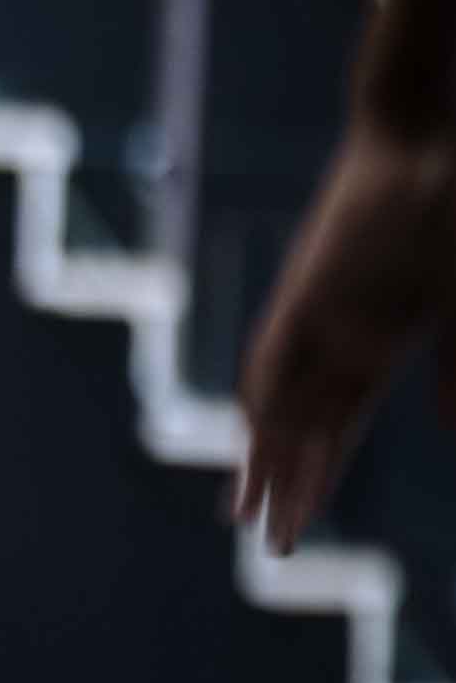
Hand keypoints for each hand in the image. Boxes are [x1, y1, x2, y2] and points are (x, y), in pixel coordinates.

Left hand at [232, 125, 455, 552]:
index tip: (297, 526)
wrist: (423, 139)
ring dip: (266, 456)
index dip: (316, 478)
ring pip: (279, 401)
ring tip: (248, 510)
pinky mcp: (307, 285)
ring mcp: (318, 313)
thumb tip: (450, 427)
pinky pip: (277, 348)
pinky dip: (265, 393)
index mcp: (374, 347)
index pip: (334, 430)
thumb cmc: (450, 218)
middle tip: (267, 543)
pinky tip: (253, 434)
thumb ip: (455, 368)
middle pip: (300, 429)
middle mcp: (335, 338)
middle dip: (286, 486)